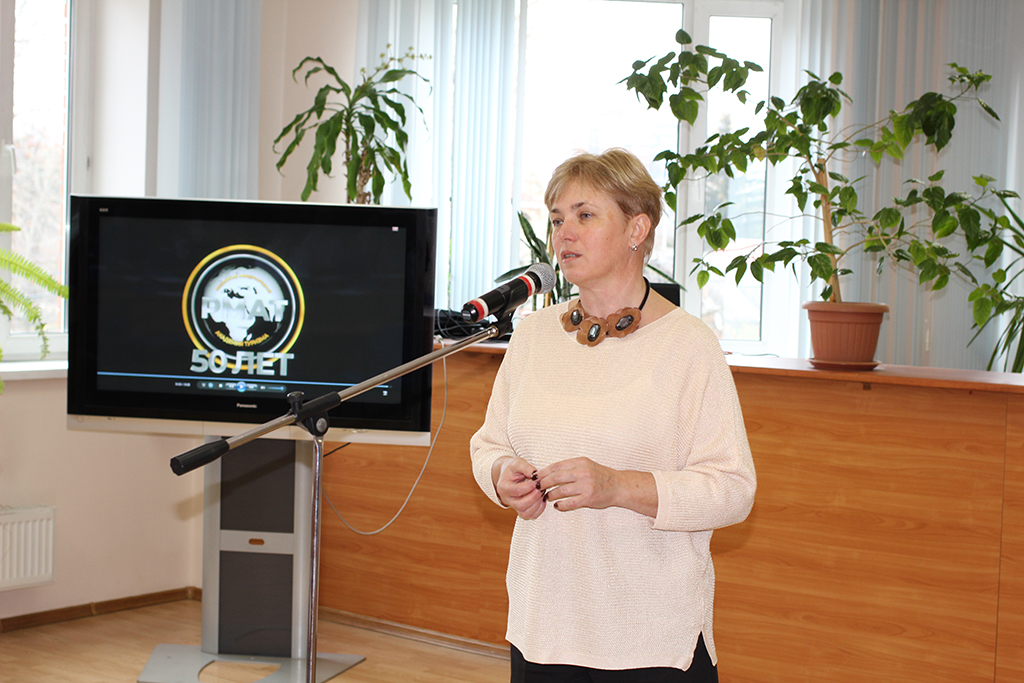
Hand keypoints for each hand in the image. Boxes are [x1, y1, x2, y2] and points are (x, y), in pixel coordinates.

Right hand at [493, 456, 545, 519]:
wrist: (509, 473)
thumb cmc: (513, 468)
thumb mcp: (518, 463)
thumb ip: (526, 467)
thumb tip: (536, 475)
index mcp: (503, 487)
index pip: (517, 491)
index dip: (529, 487)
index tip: (537, 480)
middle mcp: (507, 499)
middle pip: (520, 505)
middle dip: (534, 497)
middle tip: (541, 488)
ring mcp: (514, 506)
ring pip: (525, 513)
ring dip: (537, 504)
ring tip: (542, 492)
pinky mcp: (521, 510)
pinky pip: (531, 515)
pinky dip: (539, 509)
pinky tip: (543, 499)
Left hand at [537, 457, 657, 516]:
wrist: (618, 486)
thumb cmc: (600, 476)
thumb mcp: (586, 465)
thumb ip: (570, 467)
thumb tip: (549, 471)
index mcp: (580, 462)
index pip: (556, 466)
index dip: (543, 472)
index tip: (536, 477)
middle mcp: (582, 472)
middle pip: (555, 477)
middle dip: (543, 483)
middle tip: (537, 488)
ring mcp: (585, 485)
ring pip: (560, 490)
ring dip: (550, 494)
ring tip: (547, 497)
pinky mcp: (588, 498)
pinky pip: (569, 502)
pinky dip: (561, 505)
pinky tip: (557, 506)